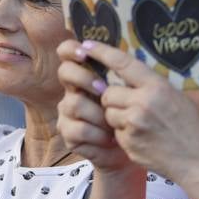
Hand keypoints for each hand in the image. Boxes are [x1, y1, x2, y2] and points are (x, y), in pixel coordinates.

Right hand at [55, 39, 130, 171]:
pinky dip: (98, 134)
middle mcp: (73, 90)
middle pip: (65, 72)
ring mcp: (67, 112)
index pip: (68, 53)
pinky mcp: (68, 133)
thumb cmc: (132, 116)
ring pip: (74, 103)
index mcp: (86, 75)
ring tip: (114, 124)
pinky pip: (78, 129)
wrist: (131, 149)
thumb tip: (123, 55)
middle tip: (102, 89)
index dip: (71, 49)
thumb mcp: (132, 91)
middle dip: (84, 78)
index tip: (85, 52)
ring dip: (98, 113)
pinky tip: (110, 138)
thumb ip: (124, 73)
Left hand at [73, 40, 198, 181]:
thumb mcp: (175, 96)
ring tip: (140, 125)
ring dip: (117, 118)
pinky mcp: (128, 142)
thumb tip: (126, 71)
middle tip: (130, 107)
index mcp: (157, 86)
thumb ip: (150, 85)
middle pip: (108, 93)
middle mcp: (144, 102)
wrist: (197, 159)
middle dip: (112, 99)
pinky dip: (123, 135)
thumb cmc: (188, 126)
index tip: (87, 45)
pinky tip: (142, 139)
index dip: (101, 52)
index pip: (122, 63)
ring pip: (108, 113)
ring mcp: (135, 124)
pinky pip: (115, 133)